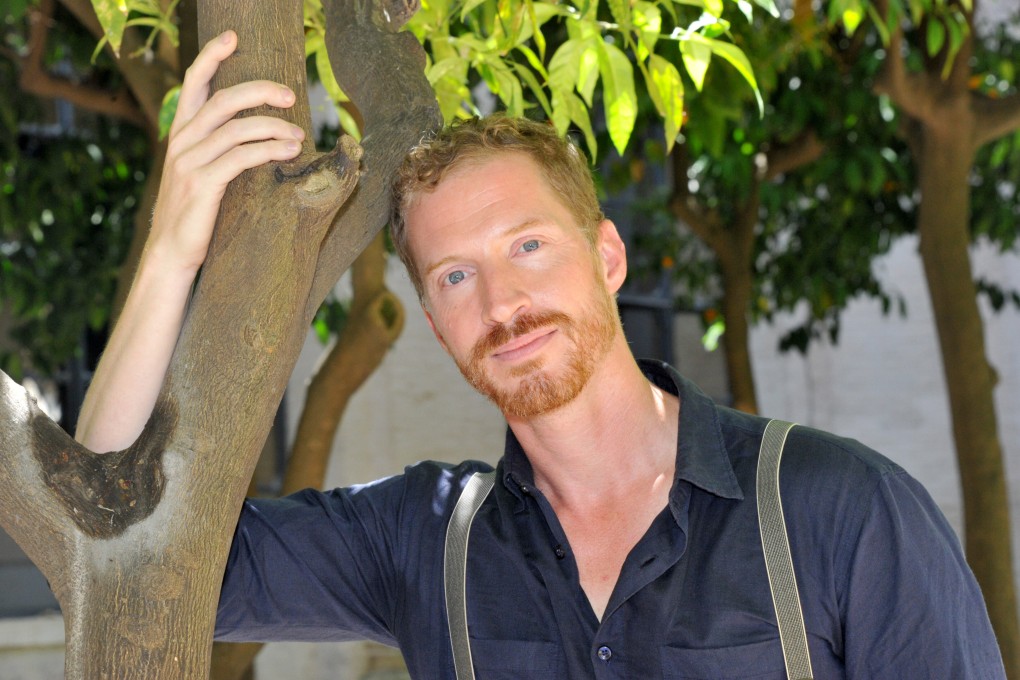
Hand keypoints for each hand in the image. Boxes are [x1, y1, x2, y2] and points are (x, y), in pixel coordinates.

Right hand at [148, 30, 305, 273]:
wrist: (173, 252)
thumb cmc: (197, 212)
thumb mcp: (204, 172)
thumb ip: (221, 149)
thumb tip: (261, 133)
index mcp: (181, 132)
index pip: (193, 82)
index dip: (211, 55)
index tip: (234, 38)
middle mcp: (182, 141)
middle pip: (224, 99)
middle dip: (260, 91)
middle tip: (291, 95)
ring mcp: (190, 162)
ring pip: (237, 128)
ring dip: (274, 128)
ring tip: (300, 136)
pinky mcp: (202, 184)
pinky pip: (240, 157)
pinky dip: (269, 151)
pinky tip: (289, 153)